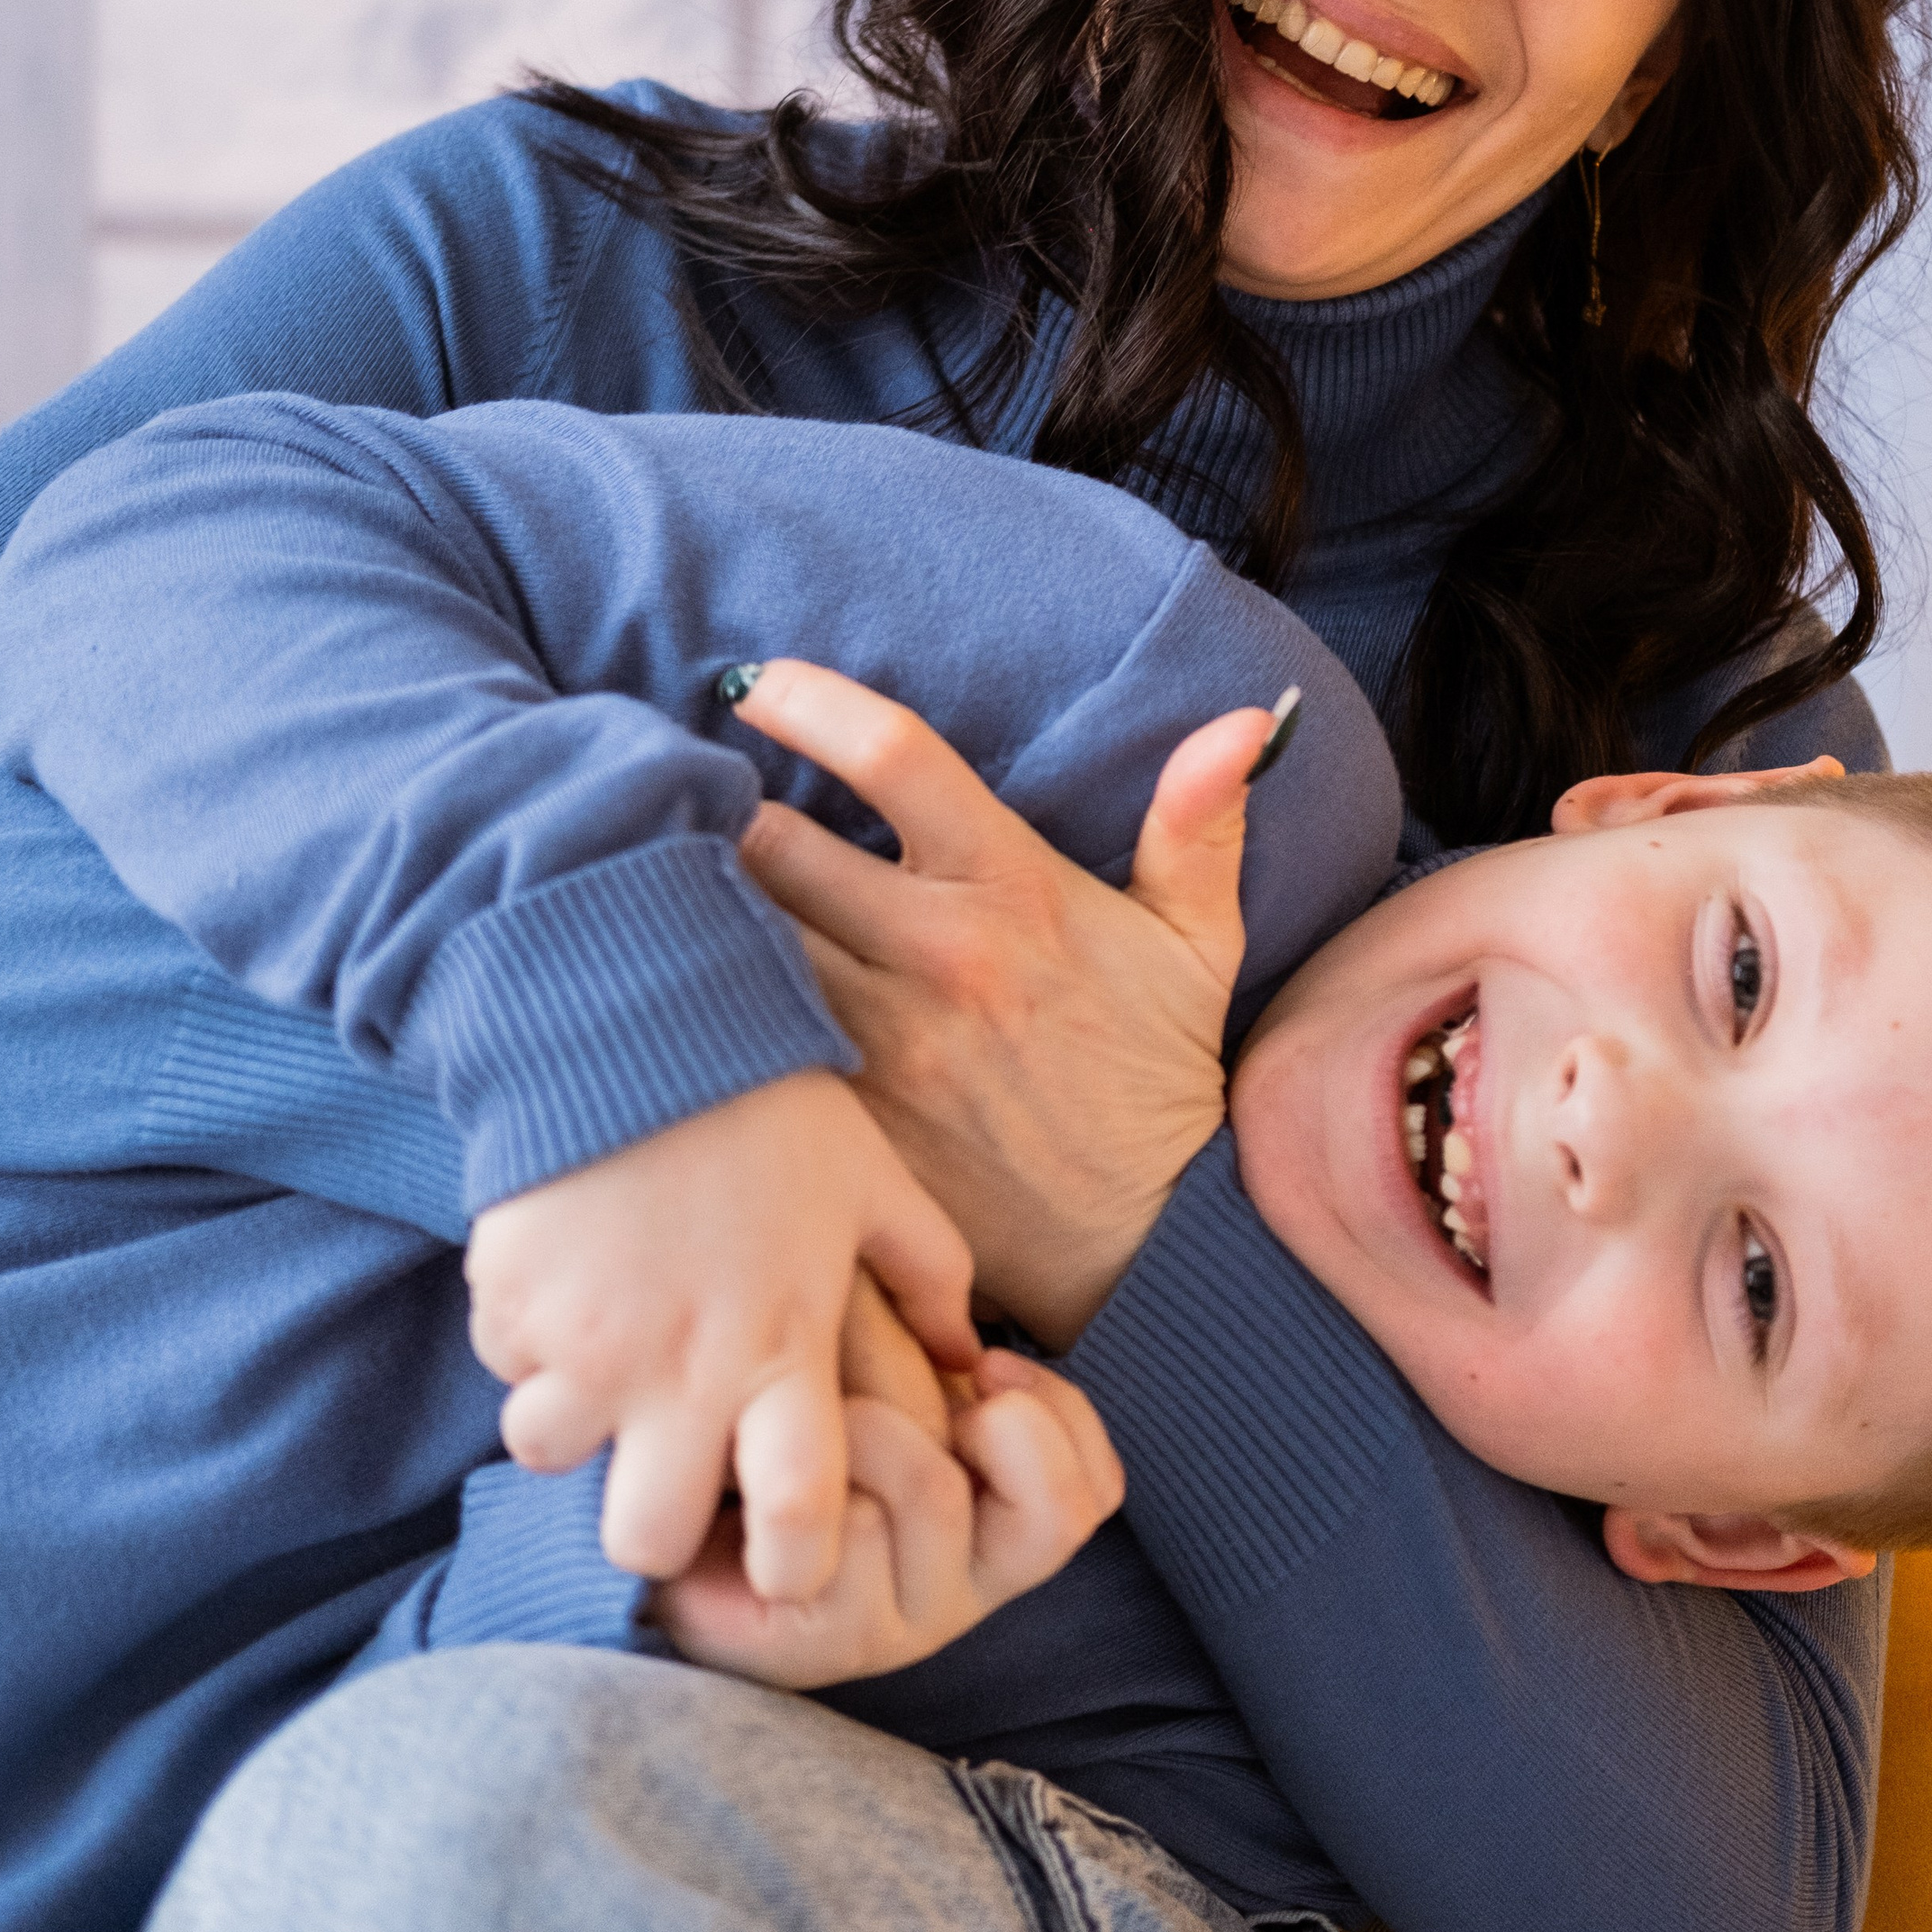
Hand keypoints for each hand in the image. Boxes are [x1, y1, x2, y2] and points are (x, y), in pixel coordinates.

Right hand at [465, 1071, 976, 1590]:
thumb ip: (930, 1273)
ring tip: (604, 1355)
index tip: (782, 1553)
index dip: (793, 1566)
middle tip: (662, 1463)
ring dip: (574, 1421)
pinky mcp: (511, 1305)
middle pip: (643, 1540)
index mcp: (781, 1347)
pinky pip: (504, 1368)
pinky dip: (526, 1344)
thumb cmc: (768, 1104)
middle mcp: (680, 1369)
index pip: (796, 1518)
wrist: (634, 1017)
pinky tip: (566, 1282)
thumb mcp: (873, 1180)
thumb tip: (970, 1356)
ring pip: (552, 1456)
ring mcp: (584, 1344)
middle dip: (650, 1524)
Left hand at [646, 1344, 1123, 1687]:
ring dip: (872, 1423)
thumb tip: (960, 1347)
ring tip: (819, 1421)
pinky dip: (816, 1481)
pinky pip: (852, 1535)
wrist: (657, 1505)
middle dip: (993, 1424)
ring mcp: (899, 1624)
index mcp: (993, 1527)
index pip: (1095, 1492)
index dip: (1061, 1414)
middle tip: (935, 1401)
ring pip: (936, 1490)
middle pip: (1052, 1511)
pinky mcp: (824, 1647)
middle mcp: (963, 1586)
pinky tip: (773, 1477)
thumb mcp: (871, 1362)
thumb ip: (932, 1341)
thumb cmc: (771, 1423)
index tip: (990, 1364)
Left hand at [733, 662, 1274, 1346]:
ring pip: (741, 941)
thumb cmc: (1155, 1075)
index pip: (893, 755)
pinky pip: (744, 1042)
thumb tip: (1252, 715)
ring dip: (707, 912)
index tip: (757, 683)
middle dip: (730, 816)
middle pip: (774, 844)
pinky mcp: (843, 1123)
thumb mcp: (1197, 945)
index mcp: (1012, 892)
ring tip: (679, 896)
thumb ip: (1202, 824)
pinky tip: (691, 1002)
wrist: (1141, 1248)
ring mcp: (879, 1046)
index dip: (810, 703)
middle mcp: (936, 959)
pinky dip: (714, 1012)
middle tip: (702, 807)